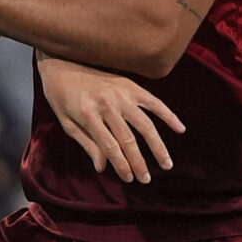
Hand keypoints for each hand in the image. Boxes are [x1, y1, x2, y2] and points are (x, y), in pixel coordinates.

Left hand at [38, 58, 184, 183]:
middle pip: (128, 139)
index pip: (110, 146)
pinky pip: (153, 102)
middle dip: (139, 162)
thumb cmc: (62, 96)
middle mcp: (107, 104)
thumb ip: (86, 143)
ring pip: (145, 124)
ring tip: (166, 164)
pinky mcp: (130, 85)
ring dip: (157, 146)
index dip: (121, 165)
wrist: (62, 61)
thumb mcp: (67, 123)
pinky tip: (180, 129)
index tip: (130, 179)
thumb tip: (103, 167)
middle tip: (147, 180)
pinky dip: (168, 115)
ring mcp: (121, 93)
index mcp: (88, 115)